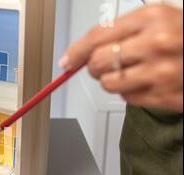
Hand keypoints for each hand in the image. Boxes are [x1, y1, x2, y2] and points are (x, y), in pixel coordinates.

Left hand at [60, 4, 182, 111]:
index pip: (97, 37)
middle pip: (97, 63)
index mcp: (153, 17)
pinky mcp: (165, 96)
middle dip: (93, 67)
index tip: (67, 60)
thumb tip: (84, 50)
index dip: (76, 51)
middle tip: (100, 67)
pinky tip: (147, 82)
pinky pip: (127, 98)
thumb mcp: (162, 19)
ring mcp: (161, 72)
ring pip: (108, 84)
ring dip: (112, 81)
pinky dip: (130, 92)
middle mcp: (156, 43)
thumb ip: (124, 30)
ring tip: (132, 72)